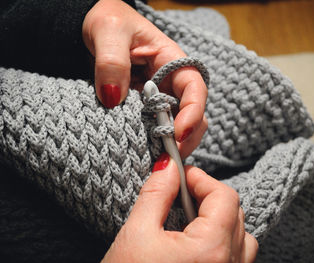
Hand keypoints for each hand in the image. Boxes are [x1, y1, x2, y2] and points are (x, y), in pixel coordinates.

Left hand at [82, 0, 207, 156]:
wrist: (91, 30)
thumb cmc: (107, 22)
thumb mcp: (108, 31)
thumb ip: (111, 61)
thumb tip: (113, 98)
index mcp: (172, 60)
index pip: (194, 88)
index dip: (194, 112)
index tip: (178, 132)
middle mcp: (171, 82)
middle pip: (194, 113)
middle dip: (187, 137)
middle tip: (168, 157)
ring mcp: (160, 97)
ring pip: (179, 125)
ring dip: (173, 144)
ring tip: (158, 161)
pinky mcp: (146, 109)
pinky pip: (157, 129)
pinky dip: (155, 144)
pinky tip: (147, 155)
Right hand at [99, 153, 258, 262]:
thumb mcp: (136, 234)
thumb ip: (156, 193)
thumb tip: (168, 166)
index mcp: (211, 251)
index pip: (225, 197)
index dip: (202, 179)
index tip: (182, 176)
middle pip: (236, 214)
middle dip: (209, 197)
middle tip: (181, 195)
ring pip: (243, 236)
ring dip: (220, 220)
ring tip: (190, 220)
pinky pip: (238, 257)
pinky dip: (223, 241)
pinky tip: (195, 243)